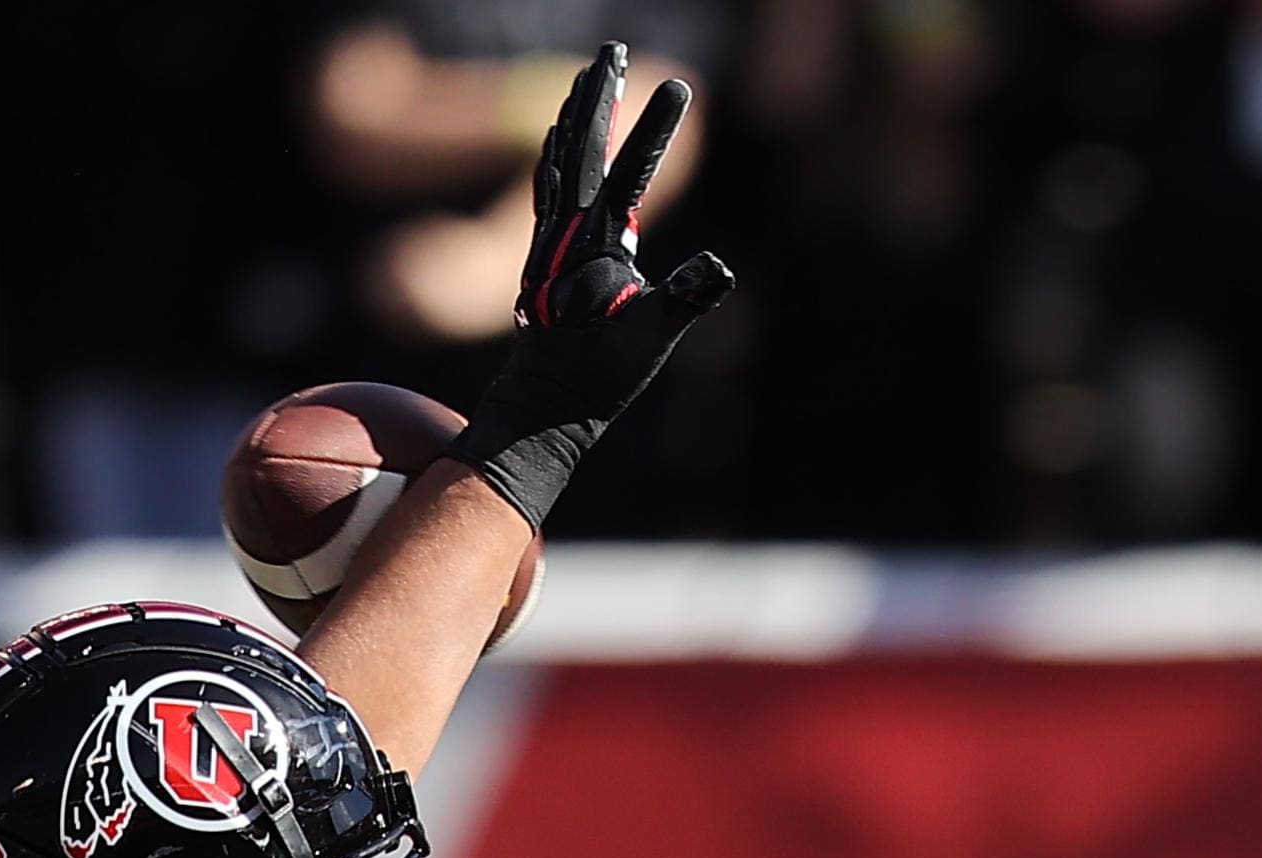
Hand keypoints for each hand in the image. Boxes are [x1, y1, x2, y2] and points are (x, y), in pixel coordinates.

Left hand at [451, 41, 734, 527]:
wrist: (543, 404)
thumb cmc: (599, 375)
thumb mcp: (652, 336)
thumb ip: (684, 297)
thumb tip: (718, 268)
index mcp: (596, 238)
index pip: (629, 166)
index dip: (654, 126)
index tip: (680, 85)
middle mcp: (566, 229)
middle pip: (580, 142)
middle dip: (599, 93)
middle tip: (613, 48)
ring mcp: (551, 238)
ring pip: (559, 157)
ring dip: (574, 115)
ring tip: (588, 80)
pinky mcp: (546, 252)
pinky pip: (547, 184)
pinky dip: (554, 151)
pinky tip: (555, 142)